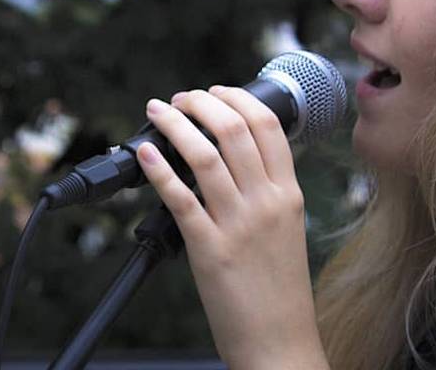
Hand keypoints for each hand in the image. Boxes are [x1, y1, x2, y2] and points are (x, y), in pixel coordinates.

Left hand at [136, 87, 327, 369]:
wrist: (280, 343)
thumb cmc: (280, 289)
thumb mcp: (288, 229)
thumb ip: (269, 191)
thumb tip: (236, 157)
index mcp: (289, 195)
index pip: (267, 126)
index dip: (236, 99)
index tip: (213, 91)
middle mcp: (267, 203)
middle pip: (234, 130)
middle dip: (201, 103)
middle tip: (180, 99)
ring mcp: (239, 225)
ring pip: (204, 155)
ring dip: (175, 124)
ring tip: (158, 112)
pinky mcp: (210, 249)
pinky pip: (180, 198)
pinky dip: (159, 169)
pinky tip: (145, 152)